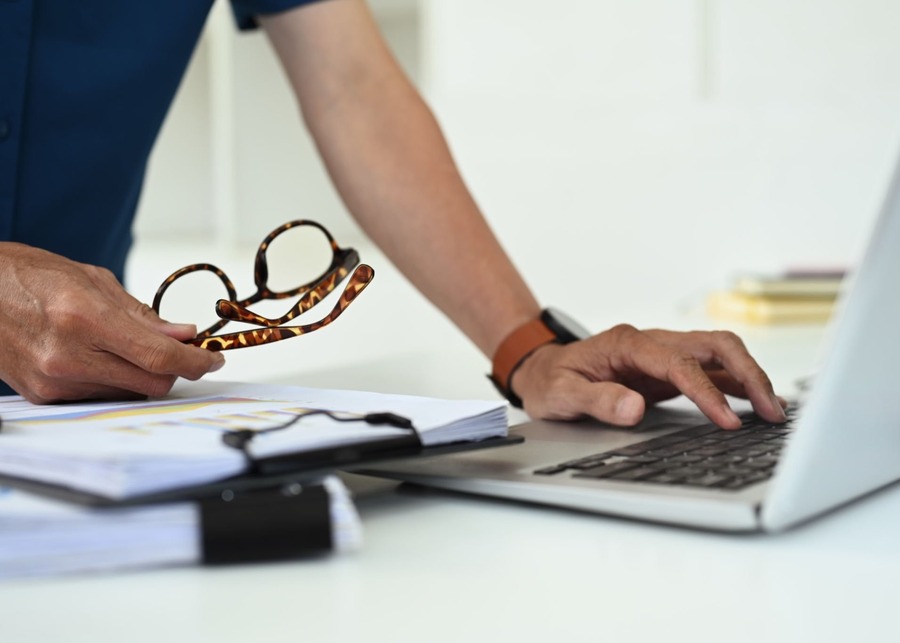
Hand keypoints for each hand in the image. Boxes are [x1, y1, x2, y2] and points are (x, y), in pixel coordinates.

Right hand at [0, 243, 224, 402]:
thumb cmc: (28, 277)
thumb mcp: (93, 281)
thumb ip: (142, 315)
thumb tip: (183, 334)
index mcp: (84, 318)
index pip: (159, 356)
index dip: (195, 361)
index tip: (212, 358)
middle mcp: (68, 355)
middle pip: (151, 383)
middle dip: (175, 370)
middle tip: (181, 351)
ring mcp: (53, 381)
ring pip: (128, 393)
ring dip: (143, 374)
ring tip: (127, 345)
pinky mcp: (43, 396)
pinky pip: (100, 396)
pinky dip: (114, 379)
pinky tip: (101, 356)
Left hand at [511, 324, 786, 428]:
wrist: (542, 370)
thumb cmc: (551, 380)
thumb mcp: (561, 394)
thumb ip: (596, 400)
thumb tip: (634, 408)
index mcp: (627, 344)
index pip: (679, 364)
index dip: (707, 392)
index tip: (727, 422)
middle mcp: (651, 343)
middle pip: (713, 345)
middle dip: (748, 374)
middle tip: (770, 412)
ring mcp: (662, 354)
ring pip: (719, 354)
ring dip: (749, 378)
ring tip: (774, 413)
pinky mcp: (667, 370)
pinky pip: (711, 371)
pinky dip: (736, 385)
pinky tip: (756, 405)